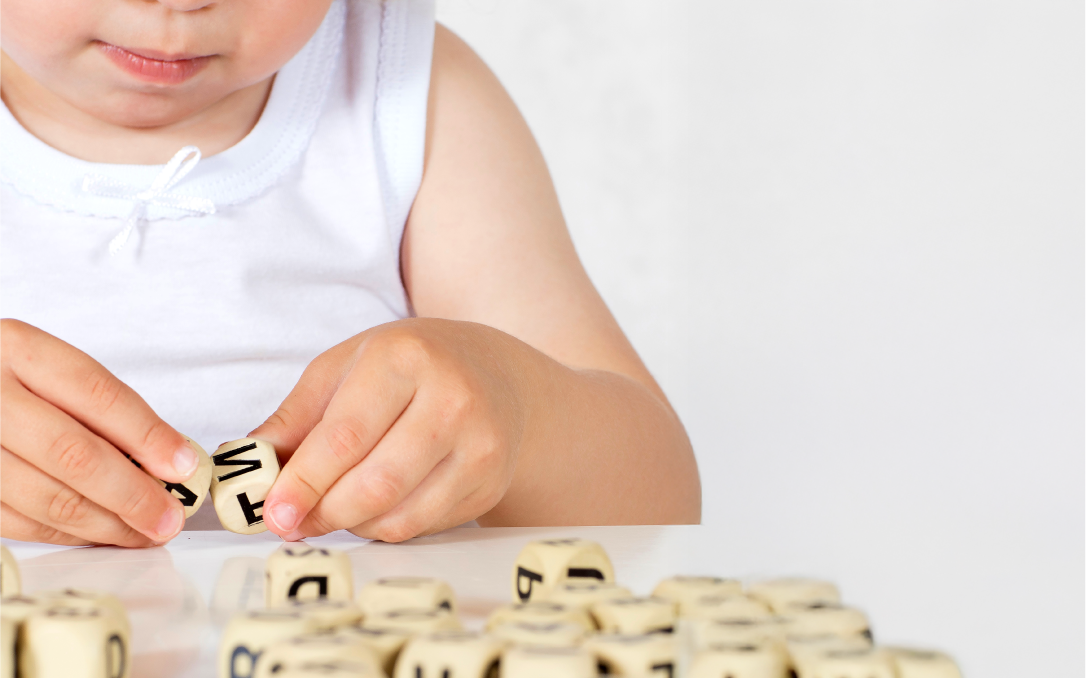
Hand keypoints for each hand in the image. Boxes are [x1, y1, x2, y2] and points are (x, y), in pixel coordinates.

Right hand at [0, 320, 197, 545]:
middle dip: (132, 494)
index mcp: (18, 348)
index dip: (147, 435)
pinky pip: (17, 522)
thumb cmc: (12, 379)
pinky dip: (67, 534)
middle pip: (73, 453)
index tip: (184, 465)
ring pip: (45, 498)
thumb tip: (169, 461)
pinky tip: (100, 533)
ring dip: (105, 524)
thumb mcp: (50, 368)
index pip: (97, 393)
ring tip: (145, 533)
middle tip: (169, 517)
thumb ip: (103, 409)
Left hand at [253, 318, 533, 541]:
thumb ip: (294, 418)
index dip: (305, 481)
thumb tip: (243, 468)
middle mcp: (451, 399)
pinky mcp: (491, 481)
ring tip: (333, 509)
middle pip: (376, 483)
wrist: (494, 374)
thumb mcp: (345, 368)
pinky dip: (385, 527)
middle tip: (293, 522)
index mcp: (405, 359)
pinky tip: (374, 507)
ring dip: (352, 524)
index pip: (346, 435)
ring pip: (400, 514)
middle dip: (324, 512)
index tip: (274, 511)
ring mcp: (479, 444)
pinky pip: (423, 525)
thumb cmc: (409, 366)